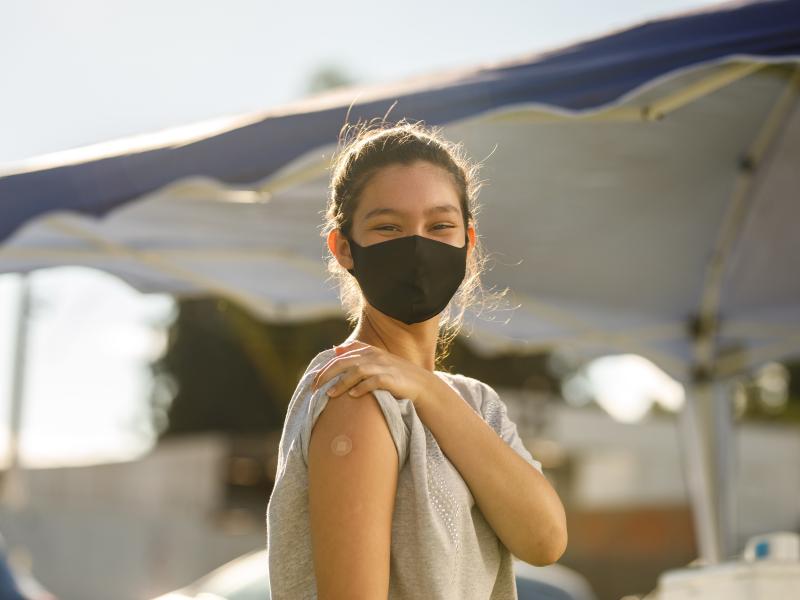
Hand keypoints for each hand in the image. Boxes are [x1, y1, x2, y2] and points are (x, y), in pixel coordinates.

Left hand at [311, 340, 435, 404]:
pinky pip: (373, 382)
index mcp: (370, 351)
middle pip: (345, 362)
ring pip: (357, 371)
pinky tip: (352, 396)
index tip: (314, 380)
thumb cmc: (396, 375)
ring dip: (342, 383)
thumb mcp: (376, 361)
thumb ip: (357, 354)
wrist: (422, 385)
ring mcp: (384, 367)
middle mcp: (375, 357)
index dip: (326, 367)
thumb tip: (336, 349)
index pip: (342, 356)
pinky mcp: (392, 379)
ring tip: (330, 394)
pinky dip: (361, 388)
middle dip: (327, 373)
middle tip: (315, 387)